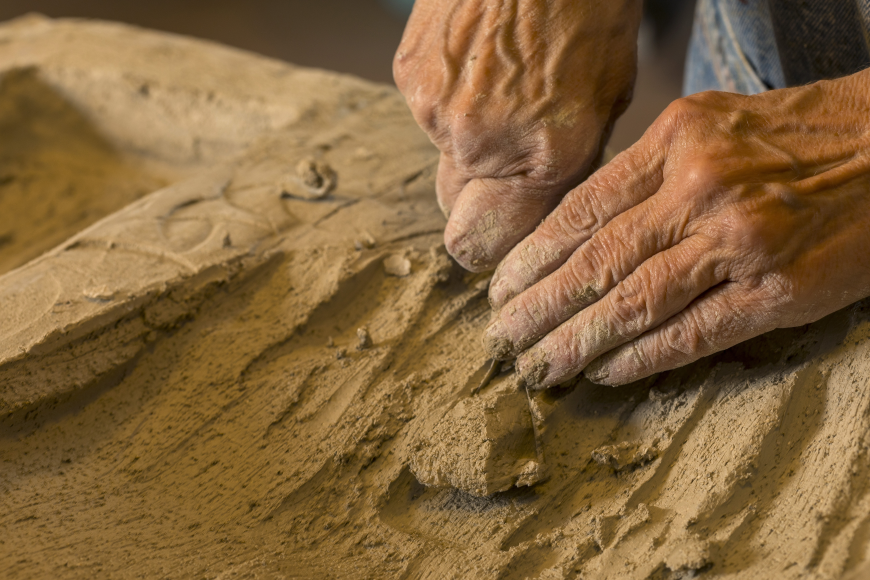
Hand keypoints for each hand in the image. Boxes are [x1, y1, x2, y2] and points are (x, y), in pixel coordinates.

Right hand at [393, 0, 641, 270]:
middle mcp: (483, 143)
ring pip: (444, 168)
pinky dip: (449, 106)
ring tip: (500, 98)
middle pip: (459, 224)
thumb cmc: (586, 7)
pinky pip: (427, 120)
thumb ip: (569, 166)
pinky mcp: (409, 79)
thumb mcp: (608, 96)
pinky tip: (478, 68)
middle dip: (480, 213)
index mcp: (547, 155)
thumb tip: (541, 209)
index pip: (493, 245)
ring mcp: (438, 111)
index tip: (506, 240)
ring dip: (468, 151)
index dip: (500, 248)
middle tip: (503, 180)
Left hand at [482, 70, 869, 386]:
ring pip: (635, 301)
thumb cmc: (797, 136)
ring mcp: (740, 242)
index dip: (534, 257)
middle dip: (541, 307)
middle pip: (597, 260)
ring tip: (539, 365)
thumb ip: (646, 171)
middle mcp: (700, 189)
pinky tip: (605, 372)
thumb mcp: (710, 125)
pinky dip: (643, 358)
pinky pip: (693, 332)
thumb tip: (580, 226)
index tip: (501, 289)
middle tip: (503, 340)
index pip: (582, 210)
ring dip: (578, 341)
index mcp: (676, 141)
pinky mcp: (778, 291)